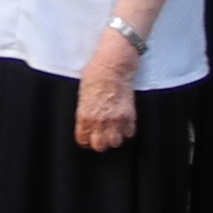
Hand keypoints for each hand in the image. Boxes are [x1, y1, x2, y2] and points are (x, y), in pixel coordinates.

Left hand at [74, 33, 141, 150]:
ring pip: (115, 142)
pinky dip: (126, 130)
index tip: (88, 136)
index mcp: (85, 115)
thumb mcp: (82, 95)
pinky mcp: (130, 115)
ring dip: (114, 137)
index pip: (83, 139)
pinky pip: (129, 133)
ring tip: (112, 130)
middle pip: (100, 146)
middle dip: (99, 142)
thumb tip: (85, 121)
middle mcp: (100, 120)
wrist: (113, 66)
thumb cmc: (95, 75)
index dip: (85, 139)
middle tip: (100, 135)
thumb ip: (84, 112)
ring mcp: (116, 119)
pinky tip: (122, 123)